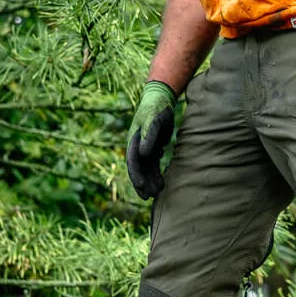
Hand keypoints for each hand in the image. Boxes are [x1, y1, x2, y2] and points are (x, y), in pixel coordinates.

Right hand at [126, 81, 177, 199]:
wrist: (160, 99)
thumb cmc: (155, 109)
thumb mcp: (152, 120)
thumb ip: (148, 136)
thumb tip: (144, 154)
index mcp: (134, 141)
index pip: (133, 162)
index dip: (136, 176)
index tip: (142, 187)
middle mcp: (138, 146)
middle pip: (139, 169)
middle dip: (143, 183)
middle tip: (149, 197)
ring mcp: (145, 148)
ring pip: (147, 168)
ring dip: (151, 180)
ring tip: (158, 192)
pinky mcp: (154, 147)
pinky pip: (154, 164)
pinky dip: (156, 173)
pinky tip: (162, 181)